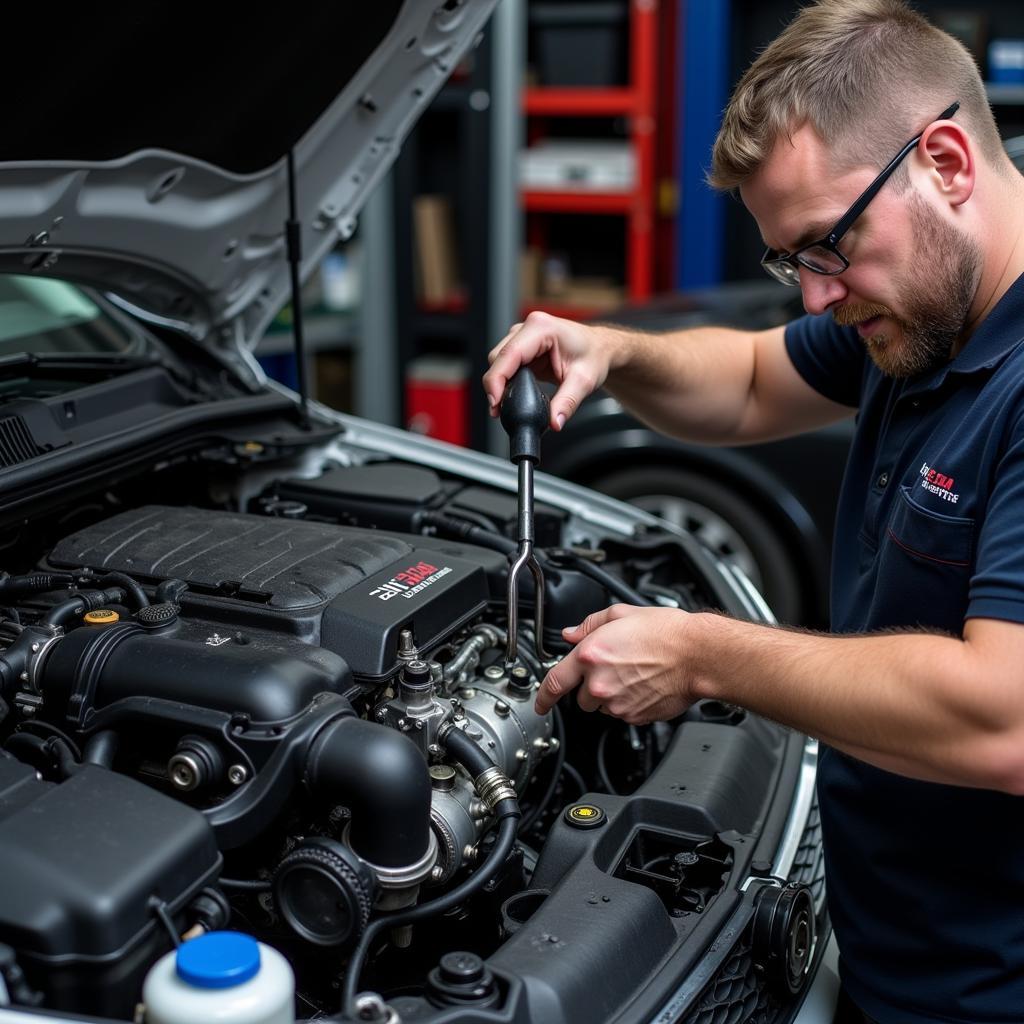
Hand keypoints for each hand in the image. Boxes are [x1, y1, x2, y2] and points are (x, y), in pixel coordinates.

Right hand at [482, 310, 621, 431]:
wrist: (600, 349)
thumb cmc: (594, 355)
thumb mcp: (584, 381)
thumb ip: (567, 403)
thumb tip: (554, 422)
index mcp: (542, 328)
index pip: (508, 355)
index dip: (496, 380)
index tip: (495, 403)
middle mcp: (528, 327)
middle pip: (497, 358)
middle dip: (496, 385)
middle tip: (502, 410)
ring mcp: (522, 335)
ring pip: (498, 361)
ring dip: (500, 383)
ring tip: (509, 403)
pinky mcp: (521, 347)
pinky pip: (505, 365)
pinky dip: (505, 381)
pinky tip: (514, 394)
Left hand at [536, 605, 696, 723]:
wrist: (697, 655)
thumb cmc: (666, 633)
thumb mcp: (621, 614)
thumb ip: (589, 625)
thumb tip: (571, 634)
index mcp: (590, 656)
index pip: (554, 682)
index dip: (543, 697)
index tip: (540, 704)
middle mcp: (599, 683)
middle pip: (581, 697)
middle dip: (591, 686)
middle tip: (614, 669)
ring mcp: (617, 703)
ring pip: (602, 707)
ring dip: (610, 696)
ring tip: (633, 675)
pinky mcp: (634, 716)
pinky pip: (622, 714)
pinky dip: (629, 704)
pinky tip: (644, 686)